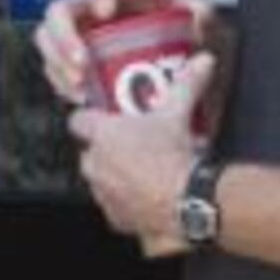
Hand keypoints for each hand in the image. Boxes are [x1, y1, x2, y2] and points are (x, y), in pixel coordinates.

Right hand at [33, 0, 216, 108]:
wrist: (206, 89)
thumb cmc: (206, 51)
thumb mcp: (217, 32)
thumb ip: (210, 20)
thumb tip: (200, 14)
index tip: (106, 13)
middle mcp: (103, 14)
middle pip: (61, 11)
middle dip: (63, 38)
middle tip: (81, 67)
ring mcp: (88, 41)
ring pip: (50, 41)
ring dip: (57, 64)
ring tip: (78, 88)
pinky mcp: (83, 69)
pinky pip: (57, 70)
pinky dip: (61, 84)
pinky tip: (80, 97)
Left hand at [66, 61, 206, 247]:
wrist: (185, 202)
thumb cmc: (173, 157)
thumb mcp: (178, 113)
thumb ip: (187, 84)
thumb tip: (202, 61)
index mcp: (102, 135)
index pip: (78, 120)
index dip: (89, 119)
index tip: (102, 118)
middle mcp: (95, 164)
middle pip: (89, 152)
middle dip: (106, 150)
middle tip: (131, 145)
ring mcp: (102, 193)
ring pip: (100, 180)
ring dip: (114, 176)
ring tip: (142, 171)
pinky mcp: (115, 218)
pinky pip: (114, 207)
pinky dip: (125, 202)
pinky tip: (146, 196)